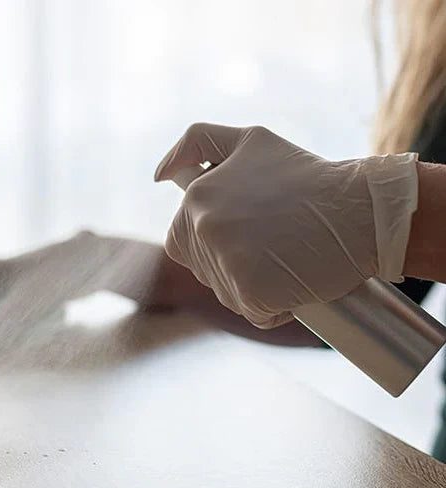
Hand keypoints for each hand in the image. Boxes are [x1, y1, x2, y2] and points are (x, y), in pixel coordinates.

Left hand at [155, 123, 417, 327]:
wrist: (361, 210)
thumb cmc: (307, 175)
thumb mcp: (249, 141)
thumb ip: (196, 143)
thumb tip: (159, 175)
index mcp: (196, 200)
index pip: (180, 241)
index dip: (212, 243)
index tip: (248, 232)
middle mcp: (204, 230)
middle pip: (204, 269)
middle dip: (233, 265)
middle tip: (274, 245)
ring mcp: (226, 264)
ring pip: (227, 293)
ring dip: (253, 286)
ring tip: (288, 258)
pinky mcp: (252, 294)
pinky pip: (253, 312)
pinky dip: (273, 306)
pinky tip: (296, 280)